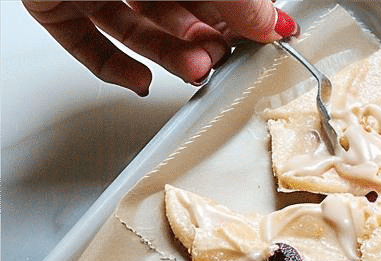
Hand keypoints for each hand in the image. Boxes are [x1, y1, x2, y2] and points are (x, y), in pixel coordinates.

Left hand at [22, 1, 297, 95]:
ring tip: (192, 69)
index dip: (241, 16)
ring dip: (171, 58)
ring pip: (139, 32)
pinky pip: (89, 46)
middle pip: (178, 12)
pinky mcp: (57, 3)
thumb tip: (272, 22)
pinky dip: (116, 69)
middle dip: (203, 40)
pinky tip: (140, 81)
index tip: (263, 40)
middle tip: (219, 58)